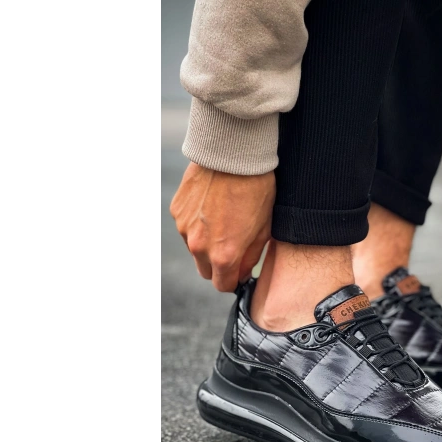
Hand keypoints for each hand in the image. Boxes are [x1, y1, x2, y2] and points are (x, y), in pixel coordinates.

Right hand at [170, 162, 274, 291]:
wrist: (233, 155)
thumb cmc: (256, 190)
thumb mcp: (264, 229)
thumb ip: (250, 258)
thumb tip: (240, 274)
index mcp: (223, 255)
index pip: (222, 285)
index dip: (233, 280)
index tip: (239, 270)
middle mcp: (198, 246)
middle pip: (205, 270)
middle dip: (218, 265)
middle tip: (233, 244)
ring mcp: (184, 227)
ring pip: (194, 248)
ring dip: (206, 242)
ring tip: (223, 218)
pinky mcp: (177, 210)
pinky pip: (186, 226)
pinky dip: (196, 222)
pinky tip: (211, 204)